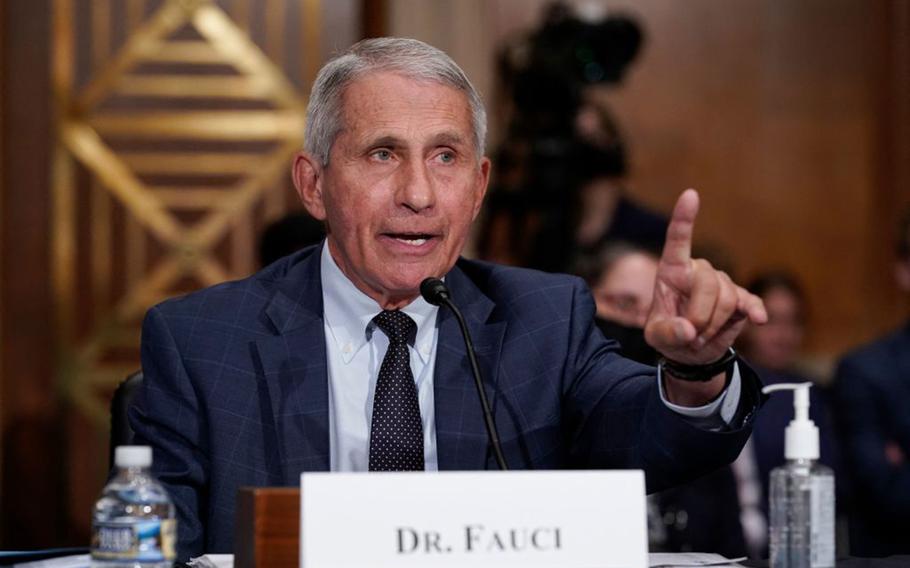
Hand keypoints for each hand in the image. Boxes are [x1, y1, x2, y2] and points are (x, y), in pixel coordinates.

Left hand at [644, 189, 766, 365]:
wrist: (691, 351)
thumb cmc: (669, 334)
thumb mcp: (658, 337)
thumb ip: (668, 333)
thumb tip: (687, 330)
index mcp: (672, 271)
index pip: (677, 240)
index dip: (684, 218)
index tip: (691, 194)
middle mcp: (698, 271)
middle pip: (709, 282)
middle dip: (701, 314)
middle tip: (691, 336)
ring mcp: (722, 284)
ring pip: (728, 297)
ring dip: (714, 324)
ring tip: (701, 335)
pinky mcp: (741, 299)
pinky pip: (750, 301)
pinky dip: (755, 310)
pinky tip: (760, 319)